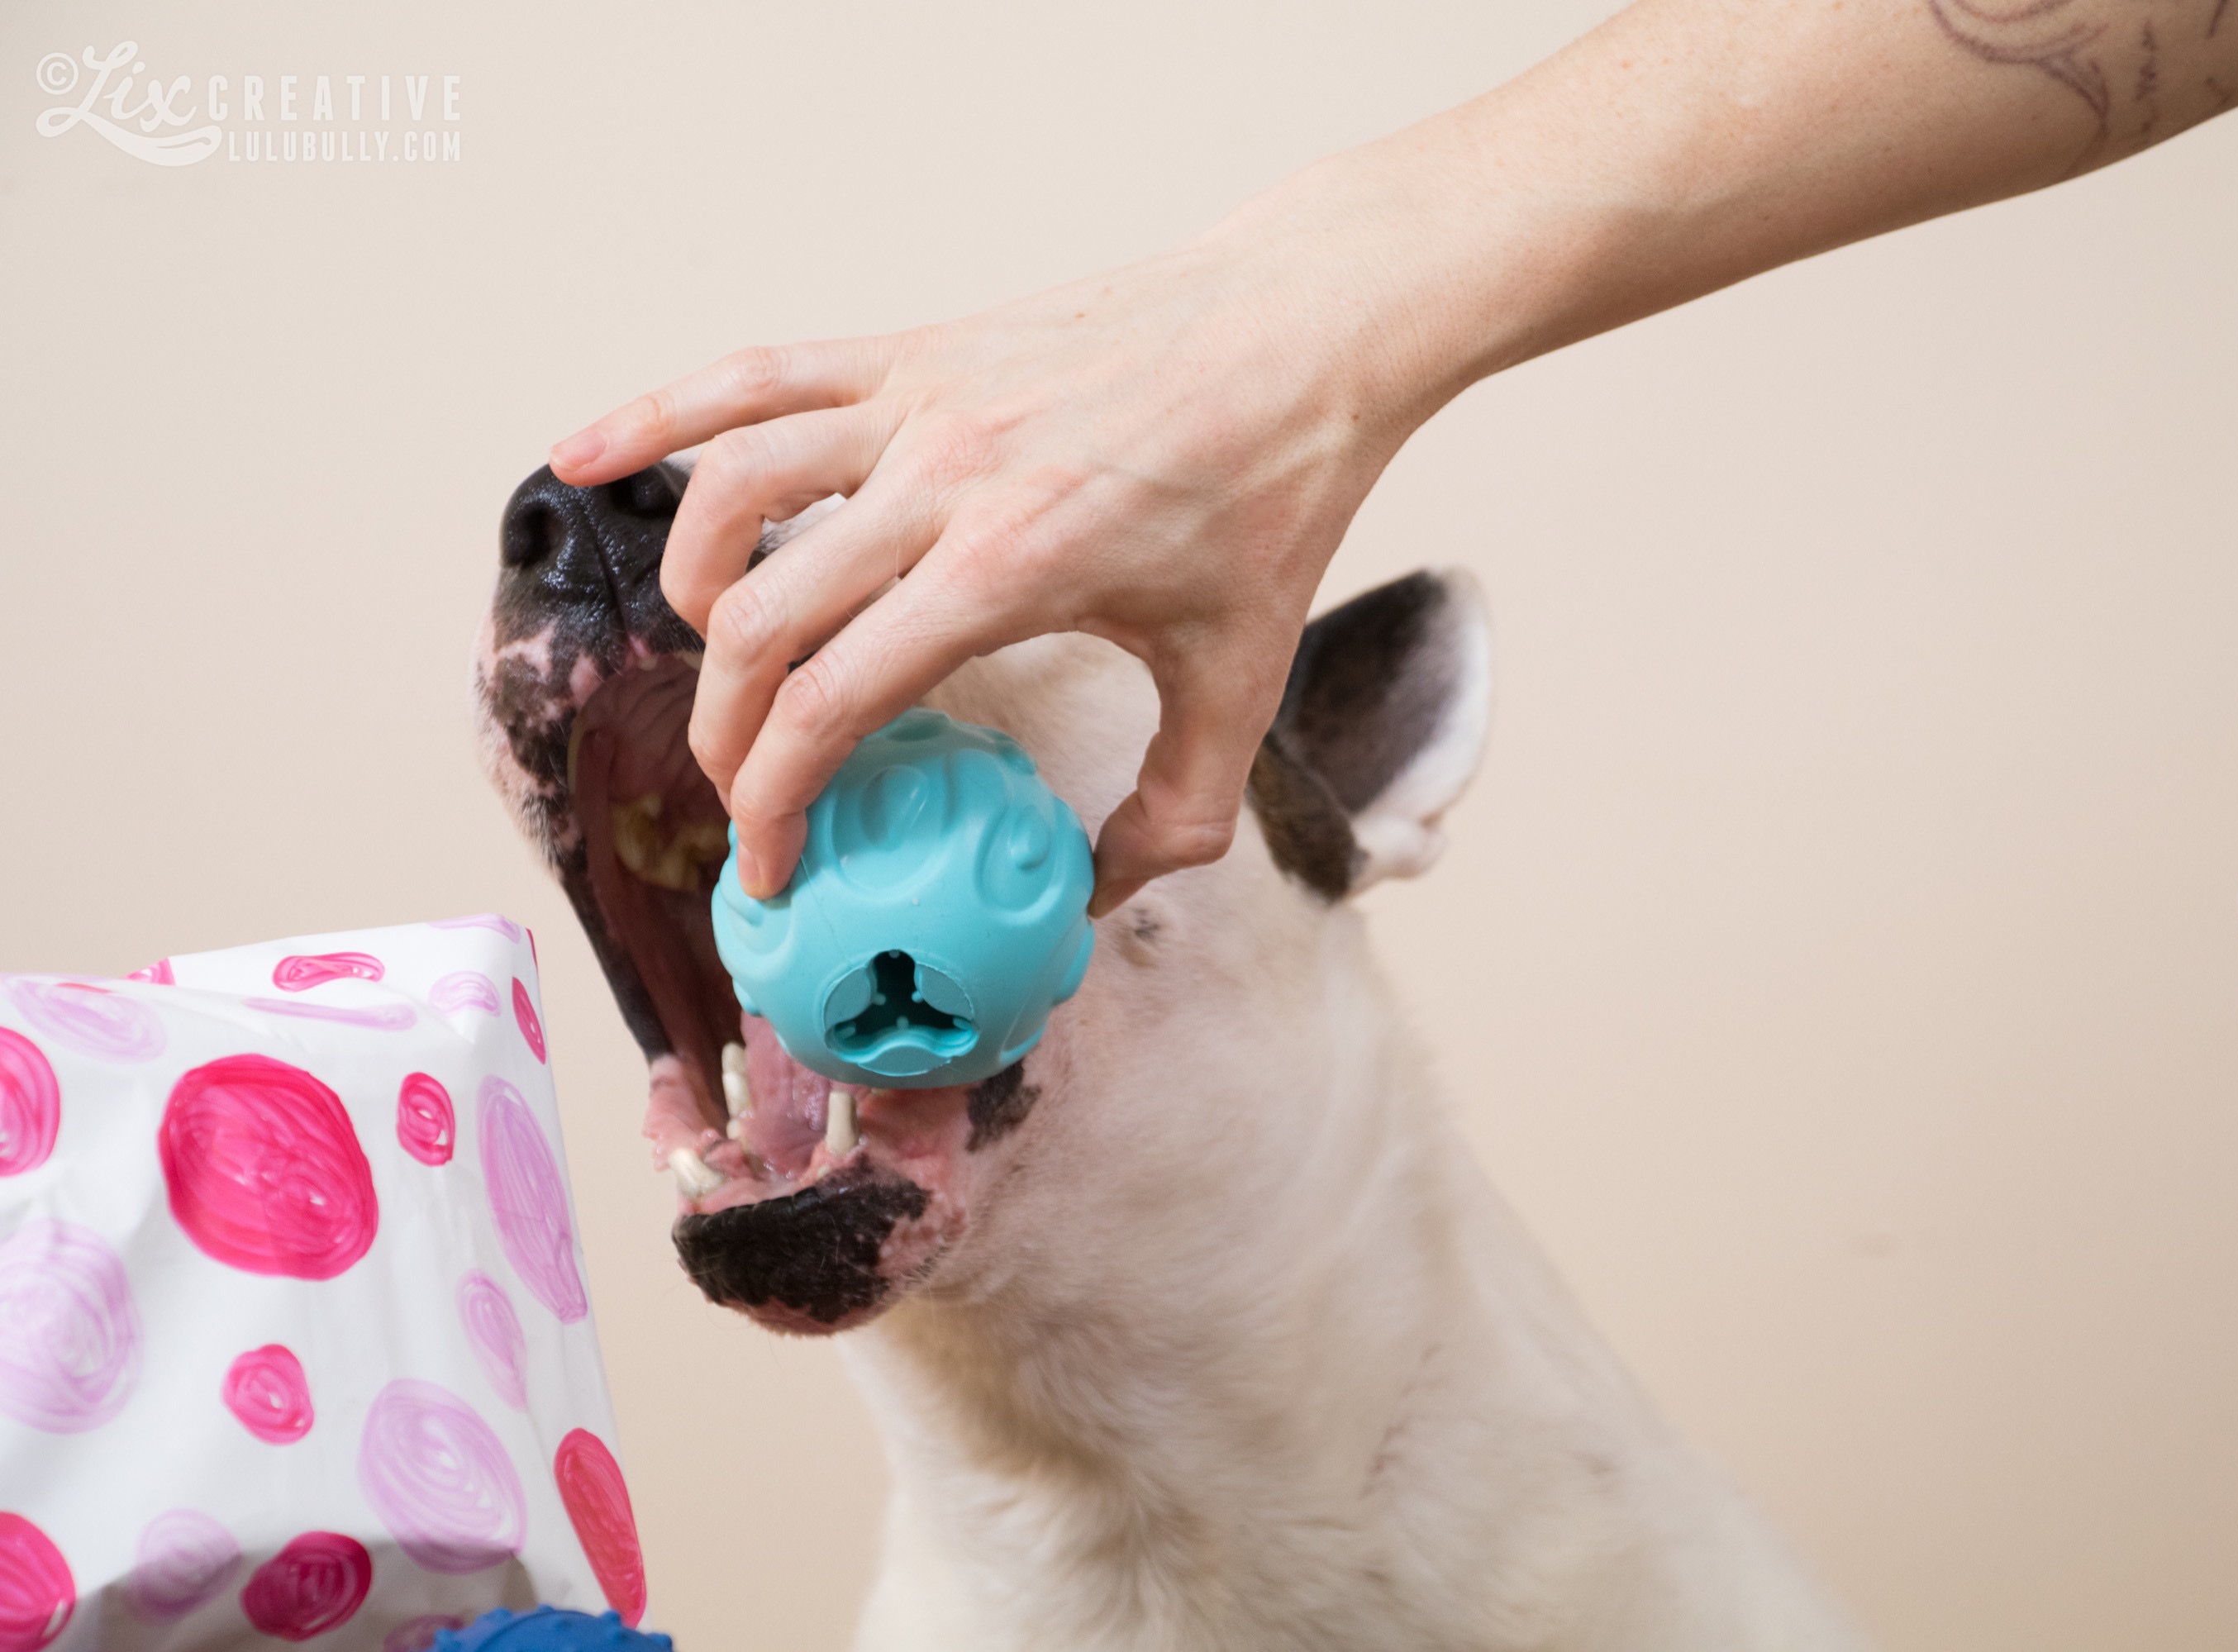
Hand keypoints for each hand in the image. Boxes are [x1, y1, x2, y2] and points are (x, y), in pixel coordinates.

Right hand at [549, 185, 1431, 911]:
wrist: (1305, 329)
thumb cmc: (1277, 496)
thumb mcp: (1244, 680)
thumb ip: (1174, 812)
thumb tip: (1092, 900)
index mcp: (1011, 568)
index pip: (832, 702)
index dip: (775, 803)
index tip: (771, 869)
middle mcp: (942, 477)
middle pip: (763, 619)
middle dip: (726, 732)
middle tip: (745, 791)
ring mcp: (917, 397)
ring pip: (732, 491)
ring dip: (695, 589)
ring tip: (712, 653)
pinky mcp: (914, 344)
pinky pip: (756, 372)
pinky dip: (660, 415)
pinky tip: (581, 454)